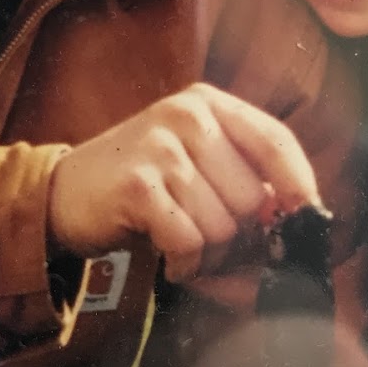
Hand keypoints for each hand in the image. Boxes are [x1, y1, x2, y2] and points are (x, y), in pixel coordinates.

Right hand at [48, 82, 322, 282]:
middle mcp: (187, 116)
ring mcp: (160, 148)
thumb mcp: (195, 163)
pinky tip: (166, 254)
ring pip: (223, 226)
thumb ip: (244, 181)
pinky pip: (190, 242)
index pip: (275, 140)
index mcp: (208, 104)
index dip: (298, 184)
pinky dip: (184, 263)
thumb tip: (300, 229)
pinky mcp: (137, 186)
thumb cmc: (144, 184)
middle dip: (239, 235)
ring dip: (208, 253)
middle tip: (208, 239)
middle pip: (252, 197)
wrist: (64, 193)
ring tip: (181, 242)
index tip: (302, 218)